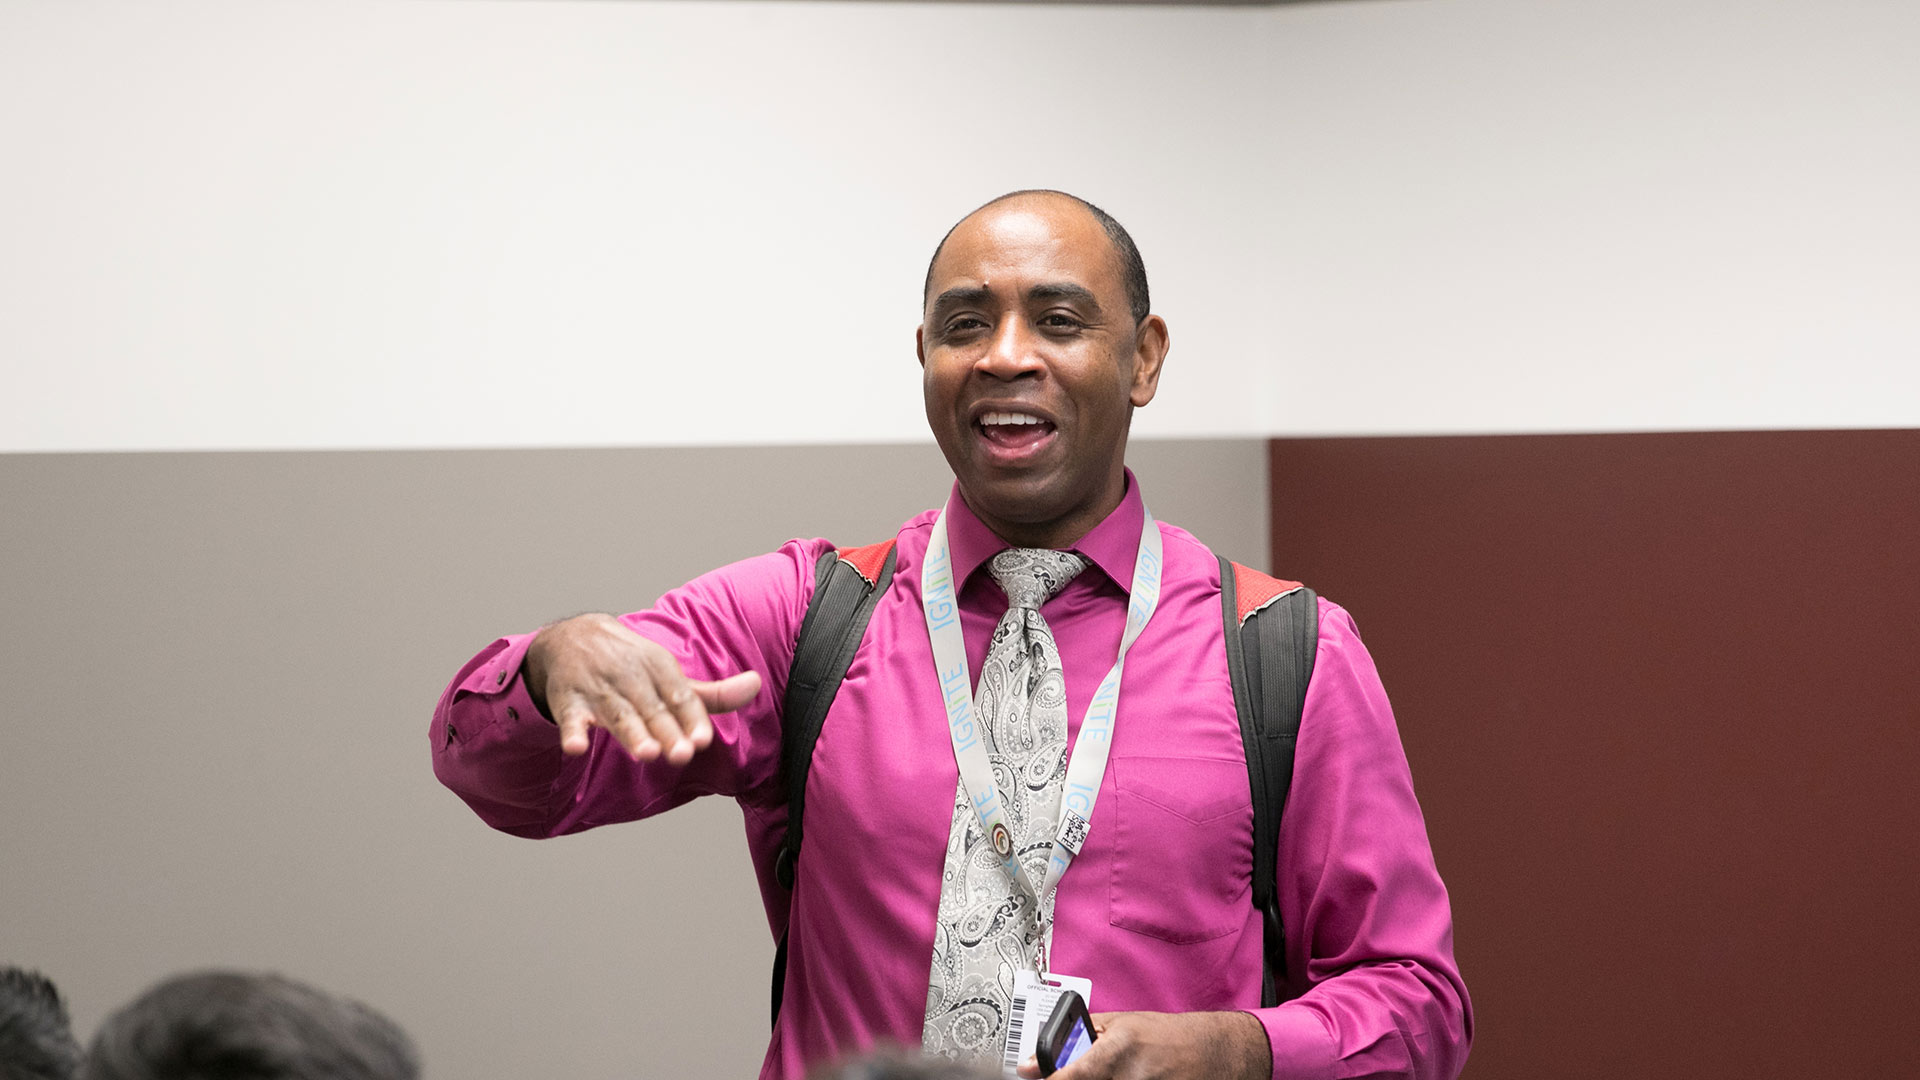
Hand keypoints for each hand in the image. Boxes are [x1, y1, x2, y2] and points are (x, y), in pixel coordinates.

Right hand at [523, 613, 761, 763]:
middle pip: (652, 708)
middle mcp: (631, 677)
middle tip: (680, 754)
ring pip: (618, 714)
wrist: (572, 637)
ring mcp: (599, 689)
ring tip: (646, 753)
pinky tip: (576, 747)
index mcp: (659, 667)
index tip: (702, 740)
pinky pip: (571, 719)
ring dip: (631, 733)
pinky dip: (573, 732)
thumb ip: (712, 694)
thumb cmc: (631, 663)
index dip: (692, 718)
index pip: (680, 696)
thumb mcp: (669, 674)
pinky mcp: (570, 702)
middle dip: (667, 731)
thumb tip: (757, 685)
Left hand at [1016, 1010, 1269, 1079]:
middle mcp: (1131, 1076)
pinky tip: (1123, 1079)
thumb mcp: (1123, 1024)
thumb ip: (1083, 1039)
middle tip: (1068, 1075)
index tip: (1028, 1074)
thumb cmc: (1167, 1036)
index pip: (1071, 1075)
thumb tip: (1041, 1056)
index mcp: (1120, 1048)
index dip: (1048, 1078)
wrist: (1213, 1053)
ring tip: (1112, 1073)